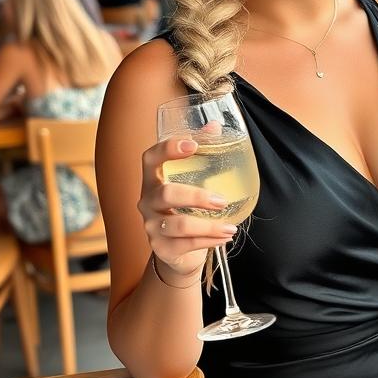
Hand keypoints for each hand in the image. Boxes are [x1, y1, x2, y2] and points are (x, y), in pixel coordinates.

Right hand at [138, 136, 236, 281]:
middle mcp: (146, 202)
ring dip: (209, 226)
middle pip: (166, 194)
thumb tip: (215, 126)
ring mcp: (151, 226)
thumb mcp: (190, 182)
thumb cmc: (184, 210)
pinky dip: (209, 241)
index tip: (192, 145)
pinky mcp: (161, 249)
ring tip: (230, 227)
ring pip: (179, 225)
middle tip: (222, 200)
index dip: (168, 149)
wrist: (177, 251)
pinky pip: (187, 245)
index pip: (150, 159)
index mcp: (153, 180)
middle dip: (197, 196)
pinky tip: (224, 237)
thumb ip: (202, 154)